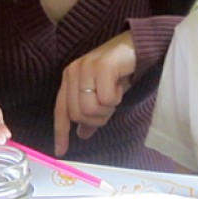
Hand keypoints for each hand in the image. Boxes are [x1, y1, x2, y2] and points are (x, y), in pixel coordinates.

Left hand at [53, 31, 135, 155]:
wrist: (136, 47)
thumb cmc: (118, 72)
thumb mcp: (101, 95)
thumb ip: (90, 113)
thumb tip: (82, 134)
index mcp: (69, 79)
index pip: (61, 111)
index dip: (60, 132)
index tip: (60, 151)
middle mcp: (72, 72)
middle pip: (78, 115)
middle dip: (96, 119)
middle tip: (109, 107)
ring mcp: (85, 68)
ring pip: (90, 109)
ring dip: (107, 109)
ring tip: (115, 95)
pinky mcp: (101, 66)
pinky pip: (106, 99)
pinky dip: (117, 98)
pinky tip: (120, 85)